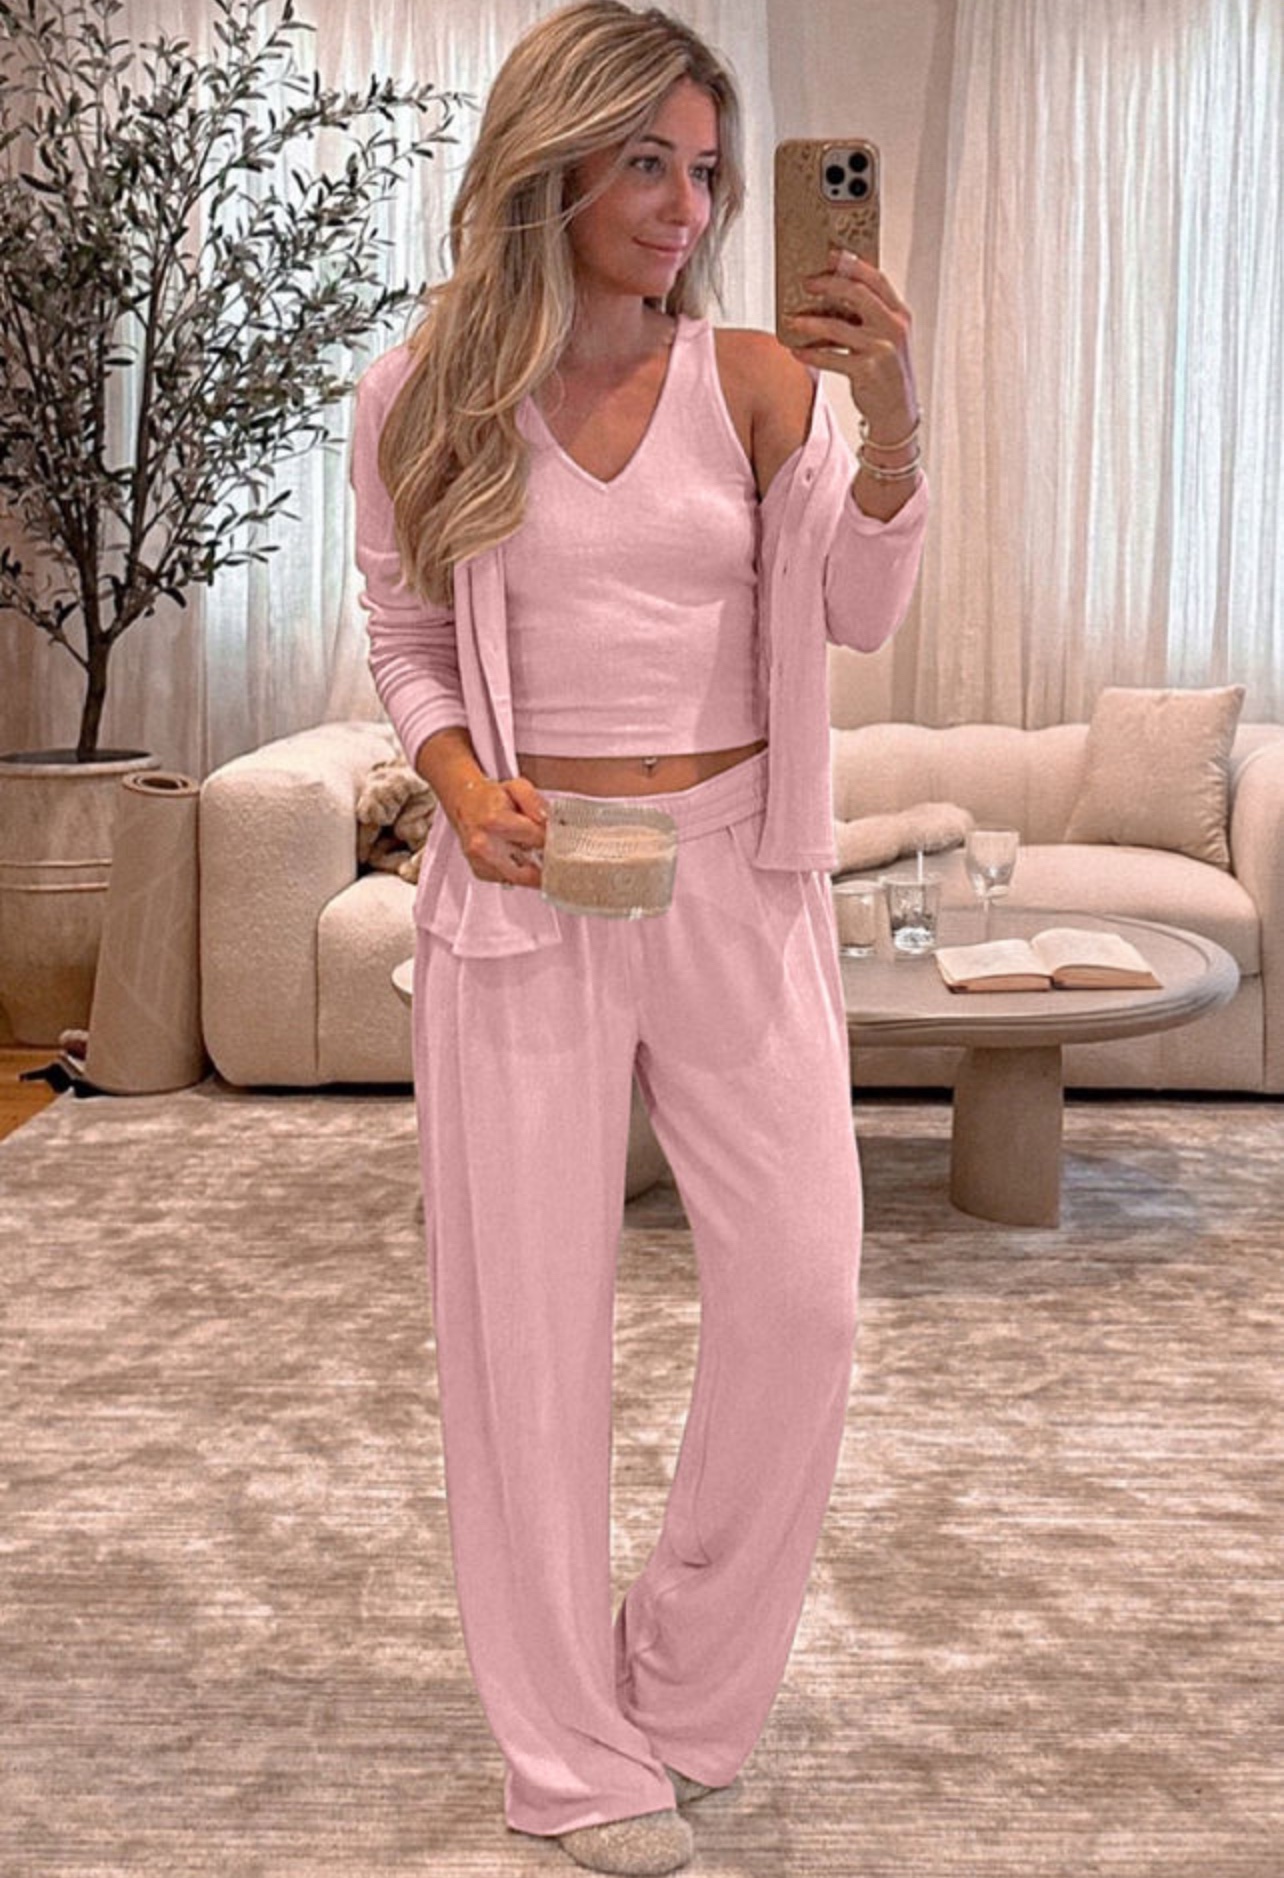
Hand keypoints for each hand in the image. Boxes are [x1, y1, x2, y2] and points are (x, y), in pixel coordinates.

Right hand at [449, 774, 547, 888]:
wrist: (465, 805)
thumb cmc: (491, 798)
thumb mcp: (517, 787)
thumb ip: (534, 801)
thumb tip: (546, 820)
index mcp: (494, 821)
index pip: (536, 839)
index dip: (552, 839)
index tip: (559, 839)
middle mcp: (483, 845)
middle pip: (528, 871)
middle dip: (544, 864)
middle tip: (553, 856)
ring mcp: (480, 861)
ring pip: (520, 879)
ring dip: (532, 870)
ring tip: (532, 852)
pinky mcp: (480, 872)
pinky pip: (509, 880)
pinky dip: (519, 872)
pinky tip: (517, 857)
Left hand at [785, 248, 917, 438]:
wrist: (898, 414)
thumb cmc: (887, 373)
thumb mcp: (887, 338)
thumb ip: (871, 315)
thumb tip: (834, 291)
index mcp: (899, 314)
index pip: (876, 278)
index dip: (851, 263)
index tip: (829, 254)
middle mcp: (893, 328)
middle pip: (857, 293)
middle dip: (827, 284)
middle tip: (805, 283)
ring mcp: (881, 349)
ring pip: (838, 327)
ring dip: (810, 322)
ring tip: (791, 320)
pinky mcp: (867, 372)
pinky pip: (831, 358)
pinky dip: (811, 354)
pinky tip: (796, 352)